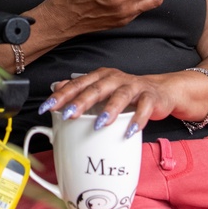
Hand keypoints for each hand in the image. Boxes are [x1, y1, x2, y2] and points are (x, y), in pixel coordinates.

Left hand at [38, 68, 182, 137]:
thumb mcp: (101, 91)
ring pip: (121, 95)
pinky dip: (137, 119)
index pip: (77, 84)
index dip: (62, 95)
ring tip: (99, 124)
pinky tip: (129, 131)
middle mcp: (115, 79)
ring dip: (109, 110)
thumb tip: (56, 90)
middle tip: (68, 115)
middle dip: (81, 102)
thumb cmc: (125, 94)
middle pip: (96, 88)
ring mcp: (134, 87)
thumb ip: (79, 91)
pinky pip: (144, 108)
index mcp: (100, 77)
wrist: (160, 91)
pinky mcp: (150, 97)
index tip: (48, 107)